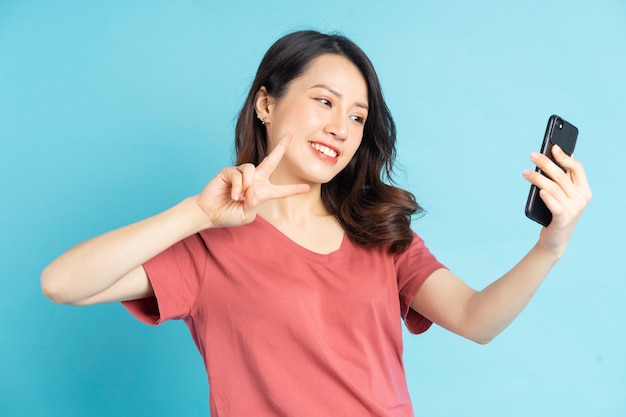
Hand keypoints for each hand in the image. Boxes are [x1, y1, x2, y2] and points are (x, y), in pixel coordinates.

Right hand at [193, 133, 309, 228]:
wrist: (209, 213)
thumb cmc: (229, 214)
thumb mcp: (246, 215)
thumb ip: (254, 204)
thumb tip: (253, 191)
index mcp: (262, 192)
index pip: (281, 190)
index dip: (293, 189)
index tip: (306, 188)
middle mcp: (254, 180)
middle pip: (271, 161)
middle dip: (280, 148)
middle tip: (289, 135)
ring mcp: (241, 174)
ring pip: (252, 169)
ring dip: (247, 184)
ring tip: (239, 197)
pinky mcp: (228, 171)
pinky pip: (238, 174)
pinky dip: (237, 186)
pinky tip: (233, 195)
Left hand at [523, 145, 591, 256]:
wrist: (556, 239)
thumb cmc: (557, 213)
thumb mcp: (563, 196)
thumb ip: (563, 180)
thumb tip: (554, 157)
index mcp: (584, 189)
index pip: (577, 168)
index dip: (564, 157)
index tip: (552, 147)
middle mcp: (581, 198)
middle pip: (561, 175)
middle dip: (545, 163)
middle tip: (532, 155)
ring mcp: (574, 209)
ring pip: (553, 188)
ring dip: (537, 178)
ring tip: (525, 173)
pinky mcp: (563, 219)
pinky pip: (554, 204)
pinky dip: (546, 197)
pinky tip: (539, 191)